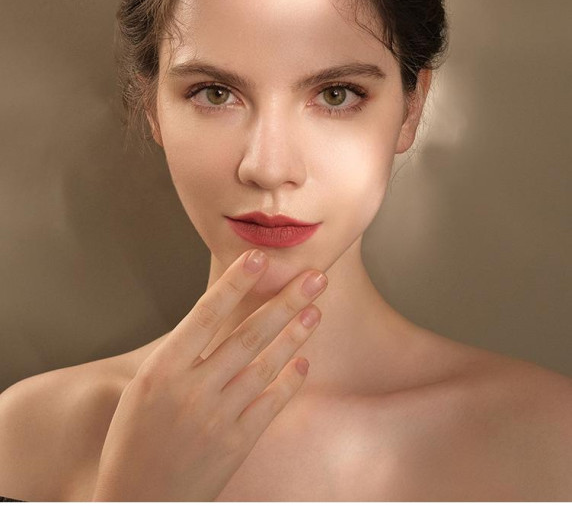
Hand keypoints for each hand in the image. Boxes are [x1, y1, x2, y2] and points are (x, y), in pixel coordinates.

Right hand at [91, 248, 327, 500]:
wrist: (138, 503)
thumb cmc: (135, 441)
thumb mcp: (142, 389)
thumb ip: (179, 355)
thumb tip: (217, 317)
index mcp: (163, 370)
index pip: (206, 314)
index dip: (235, 283)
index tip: (259, 257)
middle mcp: (192, 390)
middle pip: (248, 334)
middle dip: (286, 301)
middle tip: (315, 277)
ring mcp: (217, 418)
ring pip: (266, 365)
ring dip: (294, 335)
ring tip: (315, 310)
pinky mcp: (236, 444)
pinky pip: (271, 405)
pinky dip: (289, 381)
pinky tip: (303, 361)